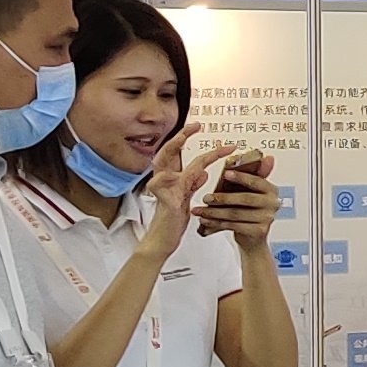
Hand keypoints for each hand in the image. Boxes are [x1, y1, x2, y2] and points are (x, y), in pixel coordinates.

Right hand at [132, 128, 227, 262]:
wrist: (163, 240)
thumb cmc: (173, 220)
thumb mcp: (187, 198)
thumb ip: (192, 184)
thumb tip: (205, 172)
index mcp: (173, 179)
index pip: (177, 154)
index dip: (185, 138)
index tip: (197, 126)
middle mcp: (166, 182)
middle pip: (168, 153)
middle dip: (180, 138)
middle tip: (195, 126)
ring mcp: (164, 191)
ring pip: (164, 165)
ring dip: (174, 152)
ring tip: (187, 140)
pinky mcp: (166, 203)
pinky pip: (161, 187)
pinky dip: (166, 179)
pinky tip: (174, 174)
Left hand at [195, 149, 275, 240]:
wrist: (253, 238)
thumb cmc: (250, 212)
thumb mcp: (252, 192)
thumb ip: (255, 176)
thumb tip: (267, 158)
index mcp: (271, 190)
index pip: (257, 181)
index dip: (241, 177)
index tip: (226, 173)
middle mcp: (272, 203)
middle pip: (244, 199)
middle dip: (222, 198)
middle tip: (206, 198)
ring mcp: (267, 218)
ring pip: (236, 213)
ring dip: (215, 212)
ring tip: (200, 211)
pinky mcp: (258, 231)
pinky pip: (234, 225)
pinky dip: (217, 223)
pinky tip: (207, 221)